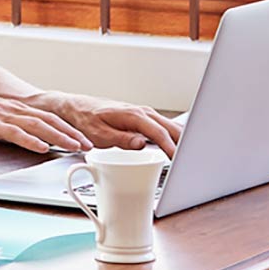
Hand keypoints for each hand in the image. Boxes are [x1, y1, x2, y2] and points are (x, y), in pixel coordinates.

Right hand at [0, 92, 93, 153]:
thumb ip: (10, 127)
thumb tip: (26, 138)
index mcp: (14, 108)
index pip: (47, 117)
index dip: (67, 127)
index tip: (81, 138)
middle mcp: (12, 109)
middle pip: (48, 120)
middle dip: (71, 133)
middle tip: (88, 145)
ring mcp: (3, 116)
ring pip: (37, 126)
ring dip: (58, 137)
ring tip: (74, 146)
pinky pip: (15, 134)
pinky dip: (31, 141)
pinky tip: (42, 147)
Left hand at [38, 92, 180, 156]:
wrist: (75, 108)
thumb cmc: (85, 120)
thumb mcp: (99, 134)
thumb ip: (121, 139)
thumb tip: (141, 144)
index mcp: (132, 115)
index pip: (159, 132)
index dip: (171, 147)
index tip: (179, 160)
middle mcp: (142, 112)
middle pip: (171, 128)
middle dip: (184, 143)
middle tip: (192, 162)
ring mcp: (143, 115)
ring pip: (170, 127)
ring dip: (181, 140)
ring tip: (191, 158)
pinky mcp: (142, 119)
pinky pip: (163, 128)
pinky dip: (173, 138)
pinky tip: (178, 149)